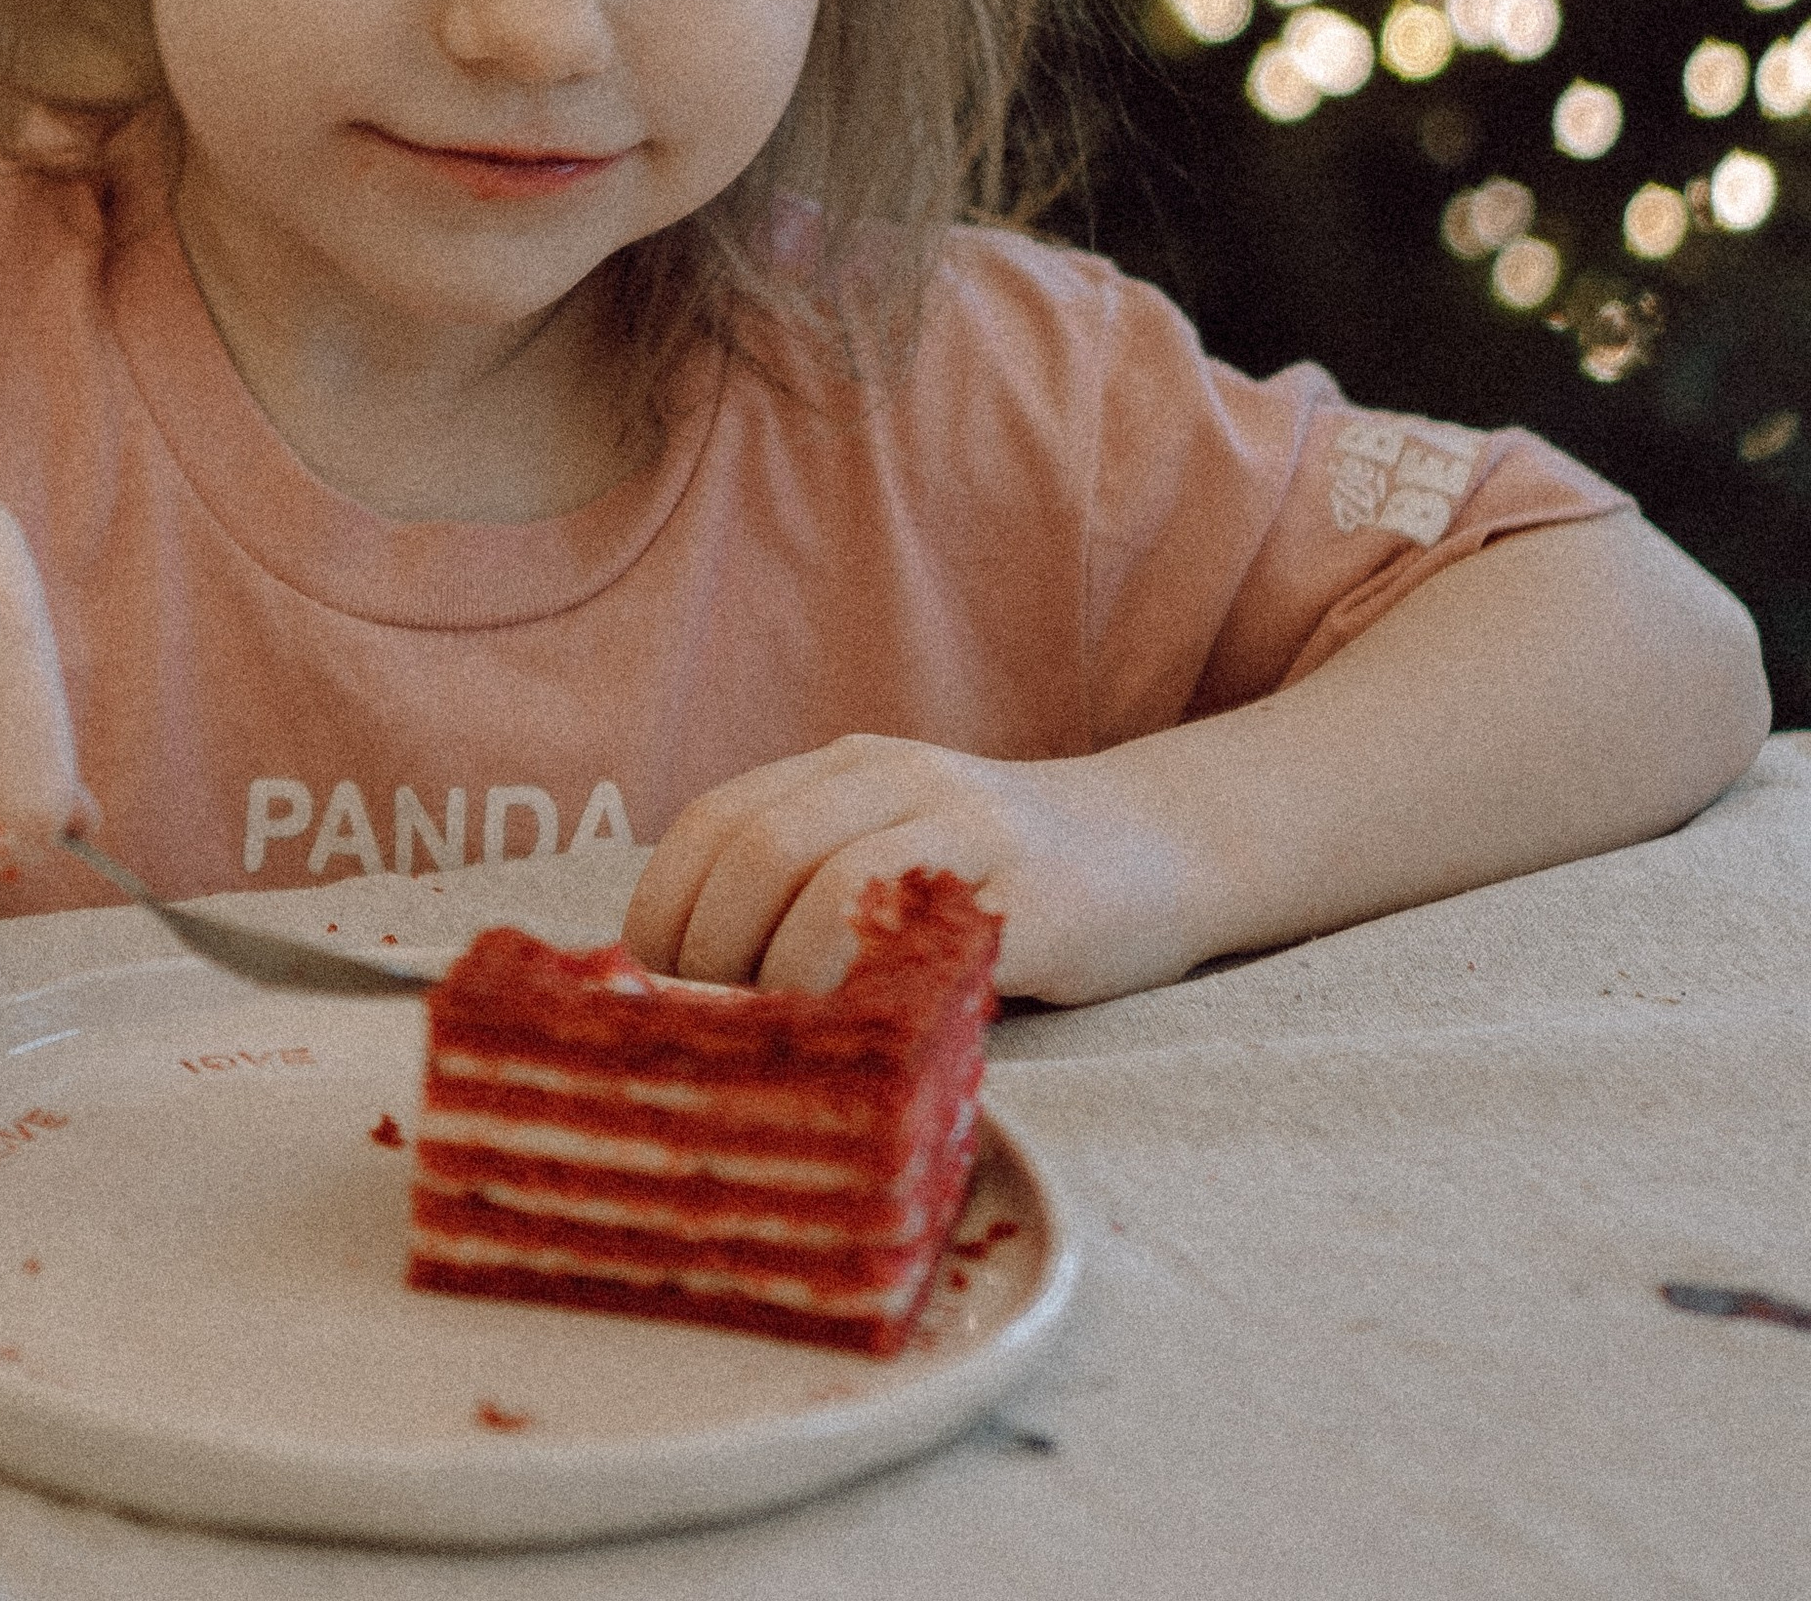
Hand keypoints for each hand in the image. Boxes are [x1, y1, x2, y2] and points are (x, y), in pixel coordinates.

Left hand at [623, 732, 1210, 1003]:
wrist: (1160, 847)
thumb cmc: (998, 878)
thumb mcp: (894, 847)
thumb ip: (808, 886)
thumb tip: (685, 998)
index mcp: (847, 768)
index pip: (716, 820)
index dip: (665, 910)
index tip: (655, 994)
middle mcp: (900, 779)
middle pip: (761, 848)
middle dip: (713, 953)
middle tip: (715, 1035)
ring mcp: (972, 829)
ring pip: (834, 886)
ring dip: (785, 982)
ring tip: (785, 1048)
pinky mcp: (1039, 898)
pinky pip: (934, 942)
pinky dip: (875, 995)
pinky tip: (867, 1044)